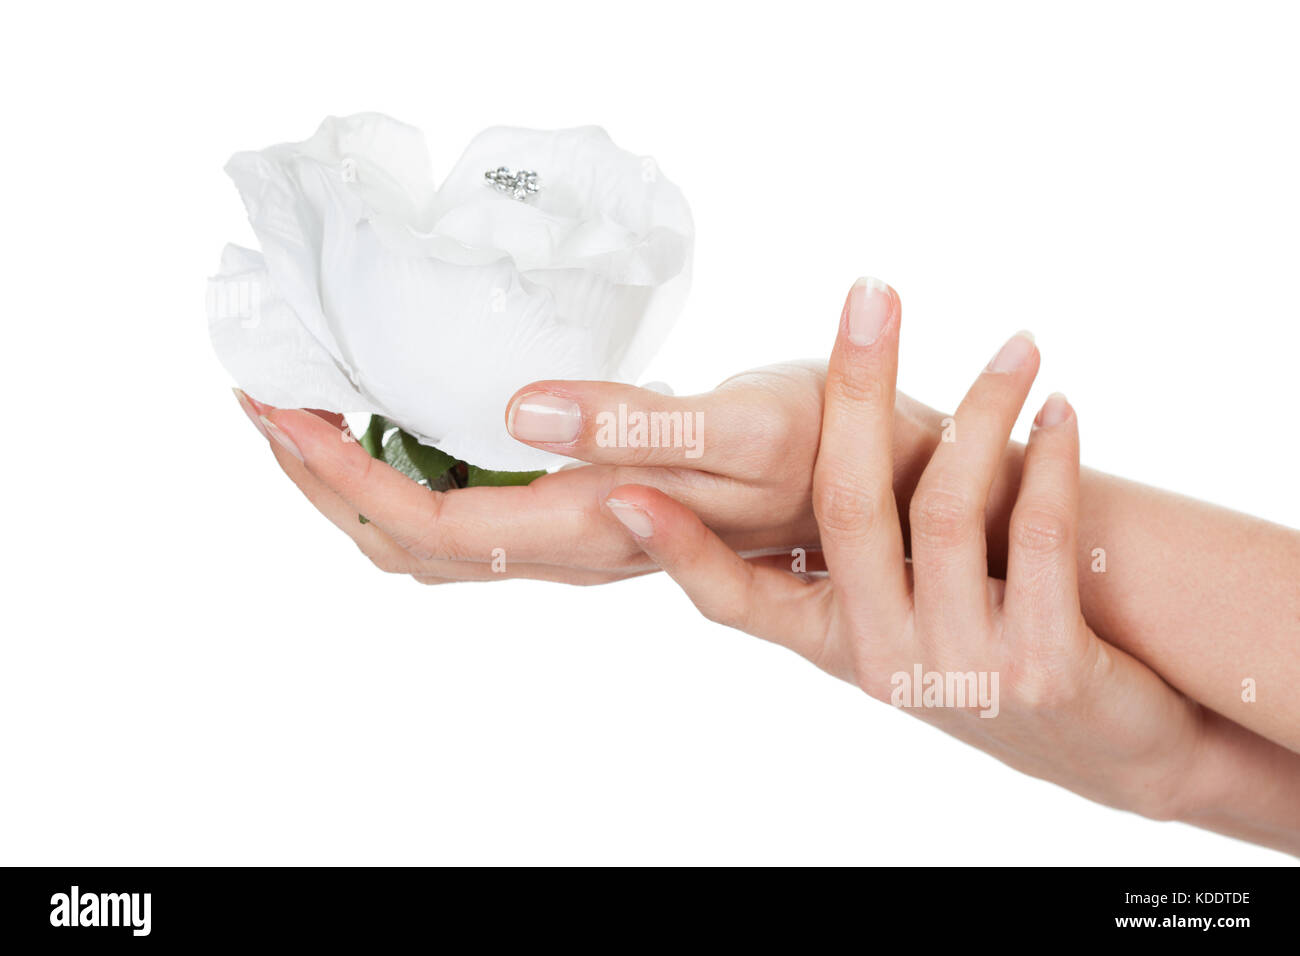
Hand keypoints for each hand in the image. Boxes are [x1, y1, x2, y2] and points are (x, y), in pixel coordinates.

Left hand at [232, 361, 836, 583]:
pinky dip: (411, 473)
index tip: (282, 409)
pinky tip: (404, 424)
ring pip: (433, 534)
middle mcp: (571, 545)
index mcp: (590, 526)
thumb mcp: (741, 427)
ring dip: (357, 484)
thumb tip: (517, 410)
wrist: (878, 484)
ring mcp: (578, 534)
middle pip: (407, 542)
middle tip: (266, 404)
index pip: (429, 522)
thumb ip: (633, 422)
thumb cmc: (824, 452)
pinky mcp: (590, 508)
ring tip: (310, 417)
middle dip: (323, 483)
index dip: (342, 478)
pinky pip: (471, 511)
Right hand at [602, 279, 1210, 819]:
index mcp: (841, 642)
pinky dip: (1050, 462)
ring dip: (983, 412)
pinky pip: (1039, 538)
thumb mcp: (907, 621)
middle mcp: (887, 660)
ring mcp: (964, 670)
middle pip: (848, 509)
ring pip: (946, 513)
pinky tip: (1061, 409)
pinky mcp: (1047, 667)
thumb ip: (860, 560)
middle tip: (870, 298)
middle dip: (856, 391)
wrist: (1106, 748)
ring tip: (1016, 346)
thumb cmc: (993, 657)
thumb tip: (826, 449)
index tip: (622, 492)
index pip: (739, 600)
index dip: (682, 548)